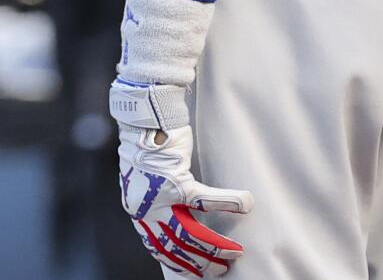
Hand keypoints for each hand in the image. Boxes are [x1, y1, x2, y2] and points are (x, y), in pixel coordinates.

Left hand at [115, 112, 252, 275]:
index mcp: (138, 211)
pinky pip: (203, 199)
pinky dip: (226, 202)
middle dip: (200, 262)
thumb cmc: (147, 147)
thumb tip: (176, 220)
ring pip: (189, 232)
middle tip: (221, 270)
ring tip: (235, 252)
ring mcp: (157, 195)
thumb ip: (156, 203)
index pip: (157, 248)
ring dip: (214, 246)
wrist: (141, 118)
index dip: (178, 264)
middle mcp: (144, 207)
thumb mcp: (144, 183)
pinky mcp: (173, 177)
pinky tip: (244, 205)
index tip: (195, 274)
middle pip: (174, 246)